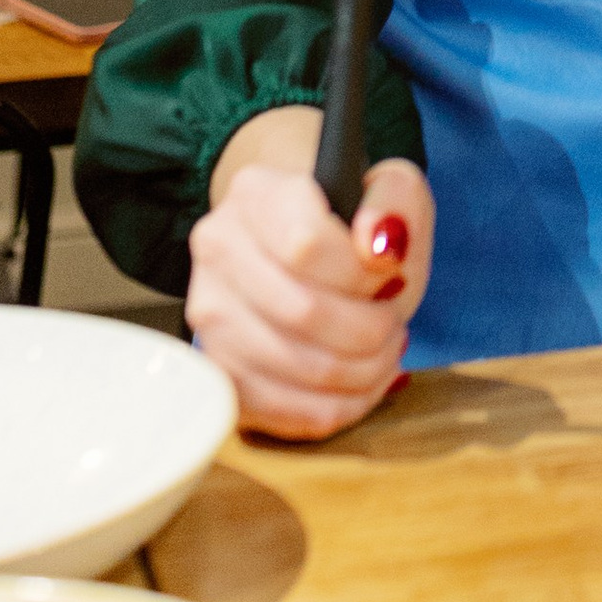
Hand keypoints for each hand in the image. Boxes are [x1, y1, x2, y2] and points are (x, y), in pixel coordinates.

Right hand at [188, 108, 432, 439]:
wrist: (307, 248)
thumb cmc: (352, 223)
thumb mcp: (391, 190)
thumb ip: (394, 204)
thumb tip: (379, 246)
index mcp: (255, 192)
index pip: (306, 245)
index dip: (361, 275)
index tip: (388, 275)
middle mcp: (217, 248)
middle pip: (301, 313)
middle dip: (370, 330)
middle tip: (393, 323)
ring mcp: (208, 314)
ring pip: (293, 368)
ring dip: (359, 373)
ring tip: (381, 351)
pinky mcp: (217, 369)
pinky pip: (278, 410)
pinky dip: (333, 407)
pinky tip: (358, 385)